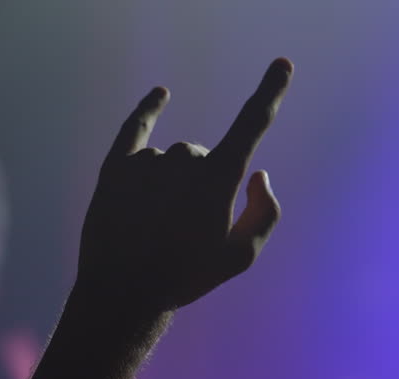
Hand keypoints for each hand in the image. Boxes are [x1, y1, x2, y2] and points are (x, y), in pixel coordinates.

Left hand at [76, 58, 292, 321]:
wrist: (122, 294)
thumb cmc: (187, 277)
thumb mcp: (240, 257)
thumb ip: (264, 213)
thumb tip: (258, 174)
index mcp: (219, 179)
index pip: (252, 124)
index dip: (269, 92)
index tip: (282, 65)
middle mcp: (184, 159)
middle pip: (205, 158)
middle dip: (203, 186)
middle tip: (186, 231)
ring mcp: (148, 160)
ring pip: (172, 160)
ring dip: (172, 184)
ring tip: (156, 227)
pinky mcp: (117, 165)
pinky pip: (136, 128)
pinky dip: (149, 110)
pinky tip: (160, 94)